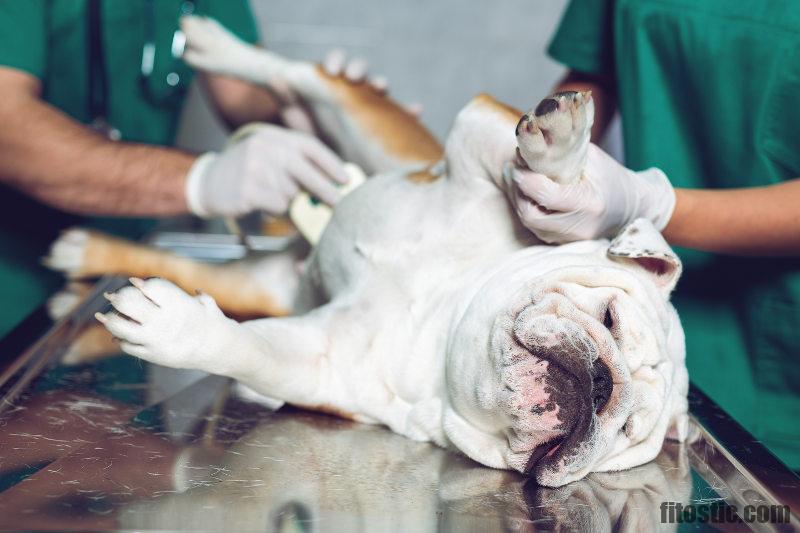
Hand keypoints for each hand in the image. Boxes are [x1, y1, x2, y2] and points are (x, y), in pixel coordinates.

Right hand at [184, 124, 347, 217]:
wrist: (208, 182)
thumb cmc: (248, 172)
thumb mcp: (269, 156)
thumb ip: (297, 164)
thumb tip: (333, 182)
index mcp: (274, 136)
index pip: (310, 147)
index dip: (331, 163)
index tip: (345, 179)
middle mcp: (265, 148)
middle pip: (305, 171)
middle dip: (325, 189)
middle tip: (338, 203)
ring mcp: (255, 167)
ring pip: (291, 193)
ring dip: (289, 201)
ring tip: (273, 196)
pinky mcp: (248, 189)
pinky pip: (278, 205)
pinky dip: (277, 210)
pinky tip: (264, 204)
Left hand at [505, 144, 674, 242]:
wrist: (631, 207)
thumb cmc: (612, 178)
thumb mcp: (593, 158)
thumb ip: (564, 151)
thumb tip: (534, 140)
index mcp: (589, 204)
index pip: (548, 196)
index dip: (526, 180)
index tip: (517, 164)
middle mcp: (579, 226)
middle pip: (531, 215)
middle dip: (517, 191)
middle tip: (512, 169)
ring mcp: (570, 238)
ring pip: (529, 223)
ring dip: (518, 199)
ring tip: (516, 177)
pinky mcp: (563, 242)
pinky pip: (536, 227)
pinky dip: (527, 208)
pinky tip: (526, 192)